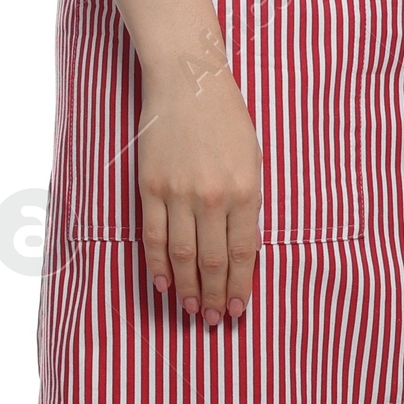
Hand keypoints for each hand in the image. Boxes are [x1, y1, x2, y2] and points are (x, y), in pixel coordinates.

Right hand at [137, 40, 263, 322]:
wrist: (188, 81)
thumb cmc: (226, 119)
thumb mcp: (252, 159)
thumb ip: (248, 202)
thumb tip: (241, 249)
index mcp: (245, 190)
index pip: (242, 254)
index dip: (239, 287)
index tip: (238, 309)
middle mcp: (212, 197)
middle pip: (213, 262)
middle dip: (214, 296)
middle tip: (212, 321)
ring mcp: (178, 194)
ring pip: (183, 255)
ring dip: (186, 288)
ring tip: (190, 310)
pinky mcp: (150, 187)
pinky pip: (153, 236)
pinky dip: (157, 264)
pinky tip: (163, 284)